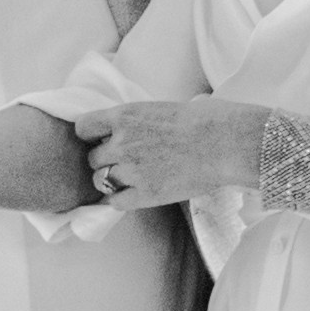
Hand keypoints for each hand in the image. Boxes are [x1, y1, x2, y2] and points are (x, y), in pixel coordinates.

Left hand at [72, 96, 276, 211]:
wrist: (225, 142)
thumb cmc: (205, 119)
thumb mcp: (162, 108)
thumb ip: (139, 120)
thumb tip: (136, 126)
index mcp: (124, 116)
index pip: (83, 127)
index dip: (91, 135)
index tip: (101, 139)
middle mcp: (122, 143)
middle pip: (92, 158)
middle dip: (105, 159)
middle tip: (124, 160)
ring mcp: (132, 170)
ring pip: (100, 181)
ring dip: (110, 181)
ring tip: (130, 178)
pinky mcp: (145, 194)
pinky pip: (115, 203)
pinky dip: (120, 200)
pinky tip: (133, 194)